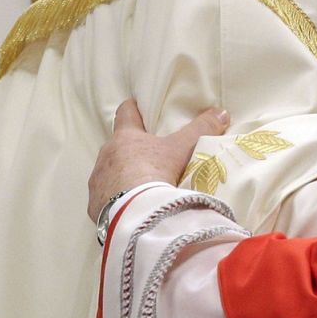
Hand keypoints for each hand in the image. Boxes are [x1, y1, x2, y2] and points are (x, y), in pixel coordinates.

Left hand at [87, 99, 229, 221]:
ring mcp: (97, 181)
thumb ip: (202, 129)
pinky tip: (131, 206)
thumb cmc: (155, 172)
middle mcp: (106, 156)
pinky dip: (117, 199)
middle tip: (149, 153)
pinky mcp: (95, 205)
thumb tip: (221, 113)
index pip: (125, 113)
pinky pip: (105, 198)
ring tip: (141, 184)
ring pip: (110, 172)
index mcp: (124, 137)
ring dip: (122, 175)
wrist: (134, 213)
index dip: (132, 108)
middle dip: (131, 148)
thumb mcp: (182, 148)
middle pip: (117, 145)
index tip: (136, 104)